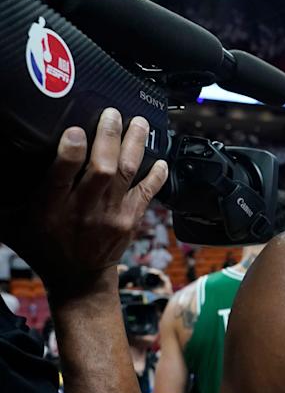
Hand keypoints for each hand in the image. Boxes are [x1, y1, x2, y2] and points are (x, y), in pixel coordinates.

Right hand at [0, 108, 167, 301]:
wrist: (79, 278)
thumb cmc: (44, 245)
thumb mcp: (15, 223)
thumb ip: (7, 197)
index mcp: (51, 208)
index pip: (62, 176)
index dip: (70, 152)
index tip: (76, 131)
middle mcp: (84, 210)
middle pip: (101, 169)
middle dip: (109, 138)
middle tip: (113, 114)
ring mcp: (112, 215)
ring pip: (127, 173)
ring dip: (134, 145)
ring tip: (138, 122)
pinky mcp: (131, 219)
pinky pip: (147, 192)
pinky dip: (156, 174)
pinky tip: (161, 158)